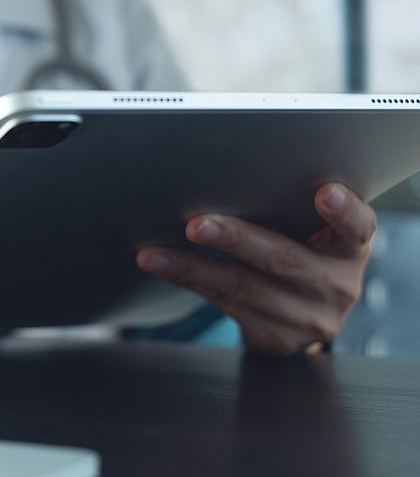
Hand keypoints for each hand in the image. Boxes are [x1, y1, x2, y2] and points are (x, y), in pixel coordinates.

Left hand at [136, 183, 374, 354]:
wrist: (304, 315)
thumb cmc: (301, 250)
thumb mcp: (312, 232)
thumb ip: (289, 210)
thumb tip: (219, 175)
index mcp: (350, 247)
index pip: (358, 226)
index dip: (344, 211)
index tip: (326, 193)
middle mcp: (336, 284)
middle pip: (283, 258)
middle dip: (235, 239)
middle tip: (196, 225)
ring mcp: (308, 317)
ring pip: (241, 287)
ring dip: (191, 268)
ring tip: (154, 255)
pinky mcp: (276, 338)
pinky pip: (224, 305)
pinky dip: (188, 282)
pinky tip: (162, 267)